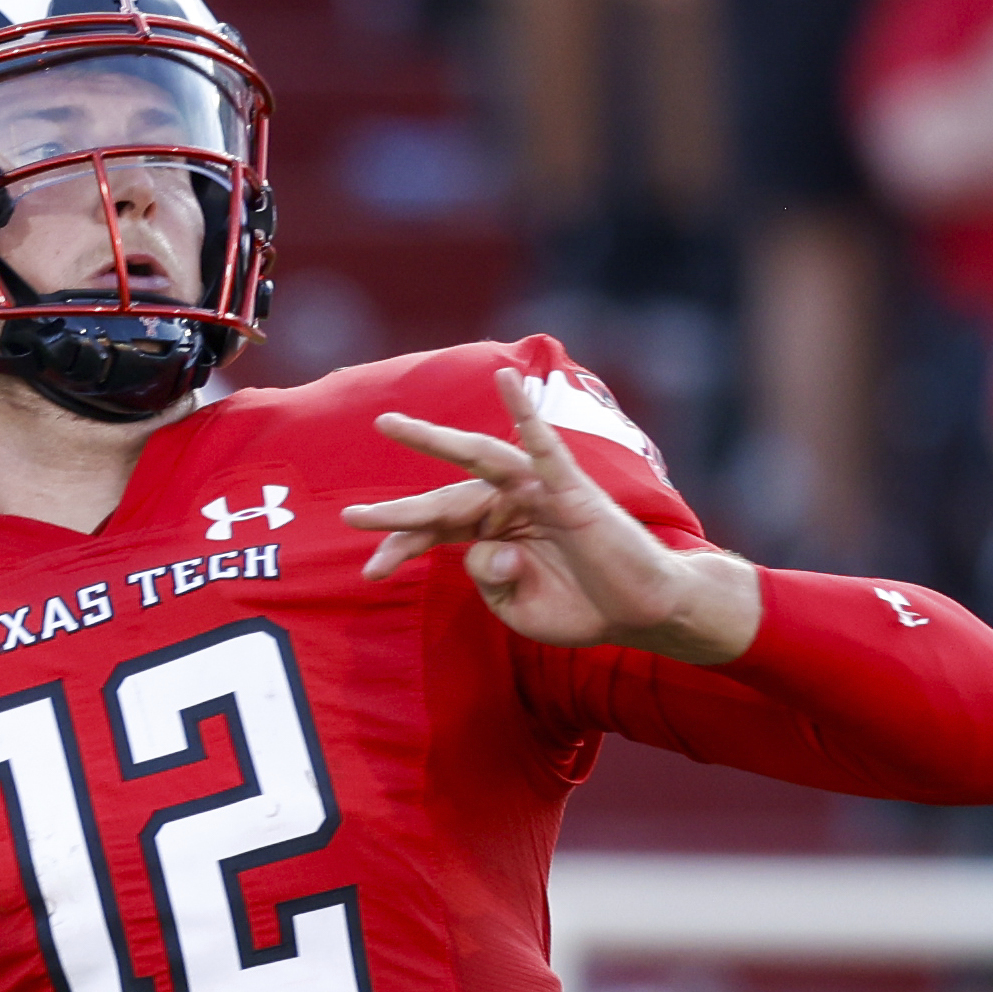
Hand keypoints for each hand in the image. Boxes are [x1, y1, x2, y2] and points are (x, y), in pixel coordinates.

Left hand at [341, 369, 760, 662]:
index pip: (436, 532)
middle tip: (350, 515)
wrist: (642, 612)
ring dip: (433, 441)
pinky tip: (506, 379)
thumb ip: (492, 583)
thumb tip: (483, 552)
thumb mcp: (519, 610)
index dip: (402, 548)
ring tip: (390, 425)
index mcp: (492, 533)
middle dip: (400, 514)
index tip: (371, 571)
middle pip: (444, 501)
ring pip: (478, 461)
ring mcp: (537, 491)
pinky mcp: (570, 487)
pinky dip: (525, 411)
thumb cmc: (583, 607)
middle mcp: (508, 504)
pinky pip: (545, 444)